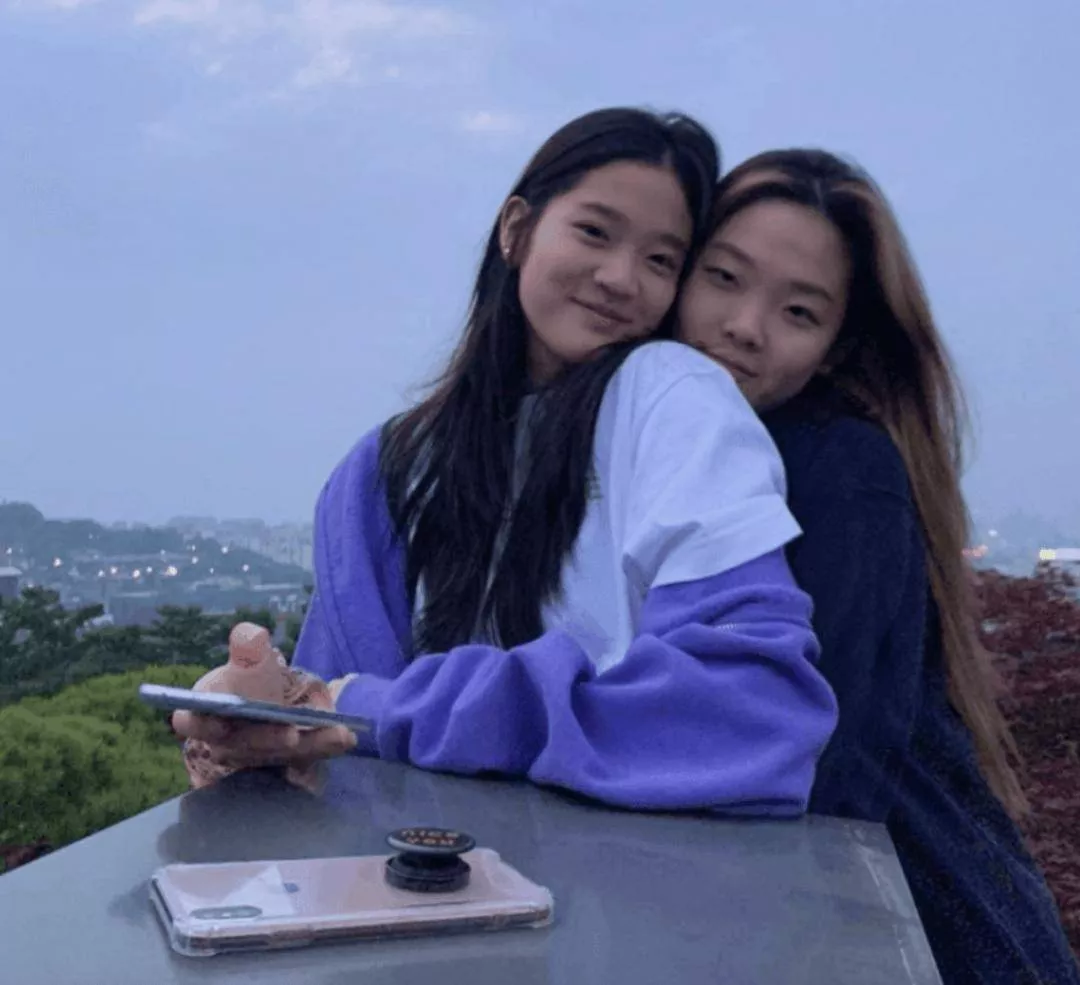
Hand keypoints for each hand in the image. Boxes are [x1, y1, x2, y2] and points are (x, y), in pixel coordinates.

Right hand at [173, 622, 357, 791]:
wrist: (266, 703)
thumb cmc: (248, 682)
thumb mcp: (248, 662)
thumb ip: (249, 651)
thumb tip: (251, 634)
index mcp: (204, 714)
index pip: (194, 721)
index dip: (203, 722)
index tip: (220, 719)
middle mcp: (225, 743)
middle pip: (244, 744)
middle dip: (269, 739)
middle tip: (292, 733)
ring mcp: (255, 759)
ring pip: (280, 755)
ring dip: (309, 745)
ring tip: (338, 734)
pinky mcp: (285, 764)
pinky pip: (305, 761)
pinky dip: (325, 748)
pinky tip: (346, 738)